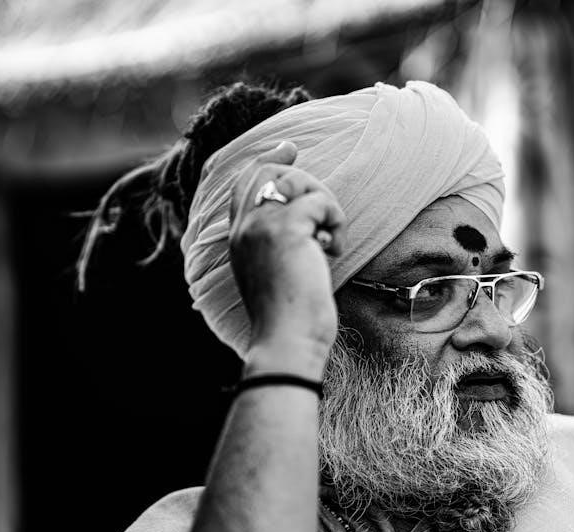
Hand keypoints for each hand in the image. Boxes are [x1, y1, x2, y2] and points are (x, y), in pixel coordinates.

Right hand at [229, 142, 344, 366]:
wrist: (287, 340)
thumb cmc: (290, 319)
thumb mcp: (279, 274)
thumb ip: (281, 246)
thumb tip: (309, 225)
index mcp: (238, 239)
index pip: (245, 183)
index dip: (268, 160)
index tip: (289, 148)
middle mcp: (244, 228)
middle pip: (269, 172)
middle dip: (306, 182)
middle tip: (326, 211)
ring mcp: (261, 226)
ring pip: (298, 182)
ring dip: (325, 206)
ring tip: (329, 242)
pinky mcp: (286, 229)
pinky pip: (320, 202)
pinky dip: (335, 223)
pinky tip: (332, 250)